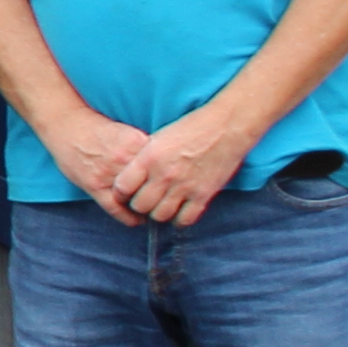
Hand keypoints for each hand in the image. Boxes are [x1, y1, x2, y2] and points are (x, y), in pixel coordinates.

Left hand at [109, 102, 260, 227]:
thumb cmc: (191, 127)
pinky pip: (186, 219)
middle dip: (138, 206)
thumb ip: (144, 158)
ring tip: (161, 206)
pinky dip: (180, 220)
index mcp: (149, 158)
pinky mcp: (204, 194)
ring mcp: (185, 186)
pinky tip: (178, 212)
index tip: (125, 193)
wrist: (227, 126)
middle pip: (140, 206)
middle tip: (144, 201)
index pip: (122, 188)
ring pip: (161, 216)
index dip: (121, 193)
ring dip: (158, 213)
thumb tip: (132, 176)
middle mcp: (165, 175)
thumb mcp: (158, 138)